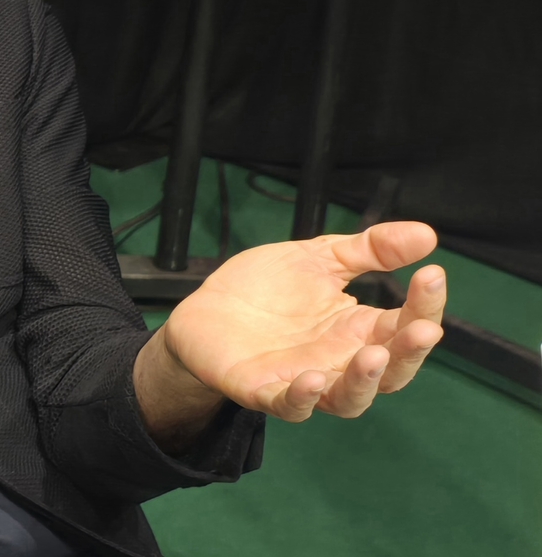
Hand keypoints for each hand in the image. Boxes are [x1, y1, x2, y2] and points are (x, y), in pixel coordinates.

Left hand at [160, 221, 444, 421]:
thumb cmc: (268, 289)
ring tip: (374, 354)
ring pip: (349, 398)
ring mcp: (304, 380)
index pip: (404, 325)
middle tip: (424, 327)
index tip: (433, 273)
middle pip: (390, 371)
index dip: (425, 304)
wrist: (206, 310)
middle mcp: (340, 361)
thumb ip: (369, 250)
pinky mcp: (264, 392)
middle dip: (410, 352)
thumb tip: (428, 233)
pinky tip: (311, 378)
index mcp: (357, 329)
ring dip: (365, 381)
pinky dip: (303, 398)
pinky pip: (290, 405)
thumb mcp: (319, 258)